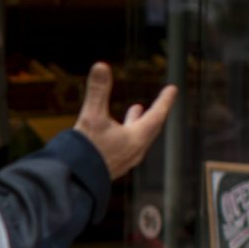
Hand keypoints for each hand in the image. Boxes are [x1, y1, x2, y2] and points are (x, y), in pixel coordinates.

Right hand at [70, 63, 176, 180]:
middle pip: (151, 127)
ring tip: (136, 110)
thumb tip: (101, 66)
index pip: (157, 115)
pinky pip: (127, 146)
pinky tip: (115, 132)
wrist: (75, 181)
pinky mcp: (114, 166)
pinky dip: (127, 133)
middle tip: (161, 101)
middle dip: (155, 112)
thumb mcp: (91, 116)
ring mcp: (125, 160)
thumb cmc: (86, 151)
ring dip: (139, 122)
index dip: (165, 101)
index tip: (173, 90)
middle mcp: (135, 150)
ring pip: (138, 137)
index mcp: (136, 138)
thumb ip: (97, 91)